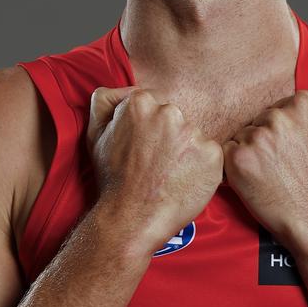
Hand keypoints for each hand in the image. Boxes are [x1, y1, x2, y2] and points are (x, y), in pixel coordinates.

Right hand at [87, 86, 223, 255]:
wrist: (131, 218)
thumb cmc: (112, 179)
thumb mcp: (95, 135)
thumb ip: (104, 102)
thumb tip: (118, 89)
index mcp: (141, 102)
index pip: (155, 106)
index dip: (149, 129)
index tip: (144, 149)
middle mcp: (170, 112)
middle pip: (175, 119)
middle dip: (169, 137)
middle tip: (157, 164)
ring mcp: (194, 132)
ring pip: (193, 136)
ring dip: (186, 152)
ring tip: (170, 174)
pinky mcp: (212, 154)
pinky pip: (211, 155)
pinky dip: (202, 167)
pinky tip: (185, 181)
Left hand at [221, 87, 307, 250]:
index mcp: (303, 105)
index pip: (282, 106)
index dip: (286, 129)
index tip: (294, 149)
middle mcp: (278, 117)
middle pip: (262, 119)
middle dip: (269, 138)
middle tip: (284, 164)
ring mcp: (256, 138)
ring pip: (245, 134)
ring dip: (252, 150)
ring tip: (271, 173)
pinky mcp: (238, 159)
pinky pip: (228, 150)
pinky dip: (236, 163)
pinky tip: (255, 177)